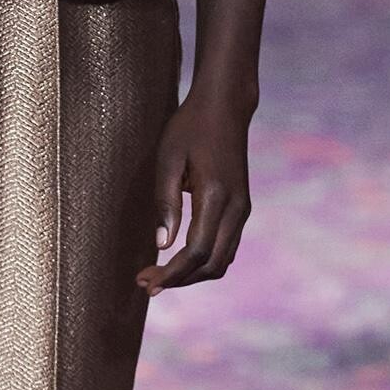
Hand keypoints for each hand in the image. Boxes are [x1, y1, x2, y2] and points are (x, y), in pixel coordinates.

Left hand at [138, 89, 254, 295]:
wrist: (226, 106)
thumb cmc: (190, 127)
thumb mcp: (168, 159)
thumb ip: (166, 202)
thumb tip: (162, 245)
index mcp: (216, 196)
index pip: (196, 252)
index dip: (172, 273)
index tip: (146, 282)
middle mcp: (236, 208)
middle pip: (212, 265)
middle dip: (180, 280)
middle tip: (146, 283)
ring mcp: (243, 209)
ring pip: (222, 260)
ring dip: (193, 275)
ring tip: (160, 275)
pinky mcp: (242, 207)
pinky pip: (226, 248)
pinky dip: (205, 262)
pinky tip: (180, 261)